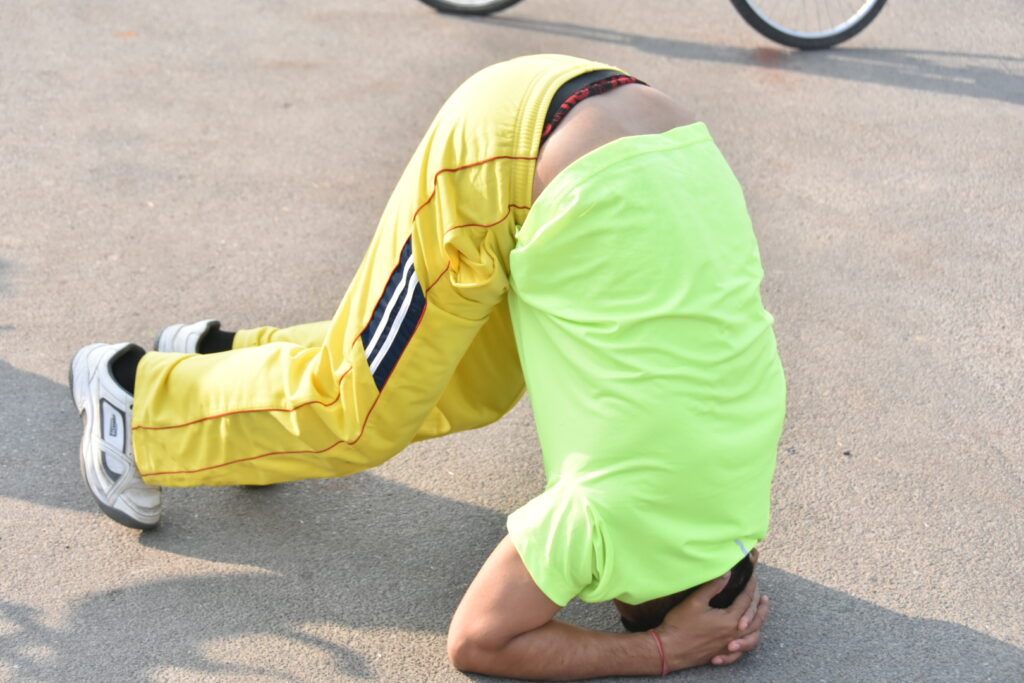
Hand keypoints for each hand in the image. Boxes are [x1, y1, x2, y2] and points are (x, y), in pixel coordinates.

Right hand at [655, 555, 768, 670]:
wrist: (670, 649)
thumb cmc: (681, 624)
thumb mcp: (695, 601)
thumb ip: (713, 586)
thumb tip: (727, 573)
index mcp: (729, 620)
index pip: (746, 601)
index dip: (750, 587)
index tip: (753, 578)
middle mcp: (733, 634)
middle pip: (756, 620)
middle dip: (761, 606)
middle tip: (763, 597)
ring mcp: (729, 646)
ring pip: (753, 638)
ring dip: (759, 626)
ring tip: (759, 617)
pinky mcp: (722, 654)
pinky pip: (742, 652)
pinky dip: (747, 644)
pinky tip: (744, 639)